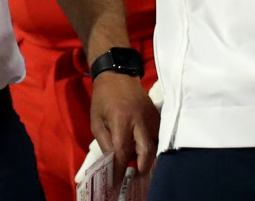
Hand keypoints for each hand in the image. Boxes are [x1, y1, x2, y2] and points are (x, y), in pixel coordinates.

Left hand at [89, 72, 159, 187]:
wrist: (118, 76)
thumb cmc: (103, 98)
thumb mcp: (96, 120)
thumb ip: (104, 142)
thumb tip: (113, 162)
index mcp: (121, 120)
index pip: (124, 151)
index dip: (121, 168)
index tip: (117, 179)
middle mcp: (140, 120)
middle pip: (146, 152)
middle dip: (141, 168)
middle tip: (134, 175)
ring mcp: (152, 119)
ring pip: (154, 147)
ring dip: (145, 157)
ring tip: (135, 162)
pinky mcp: (158, 118)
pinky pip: (156, 138)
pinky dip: (149, 147)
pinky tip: (141, 148)